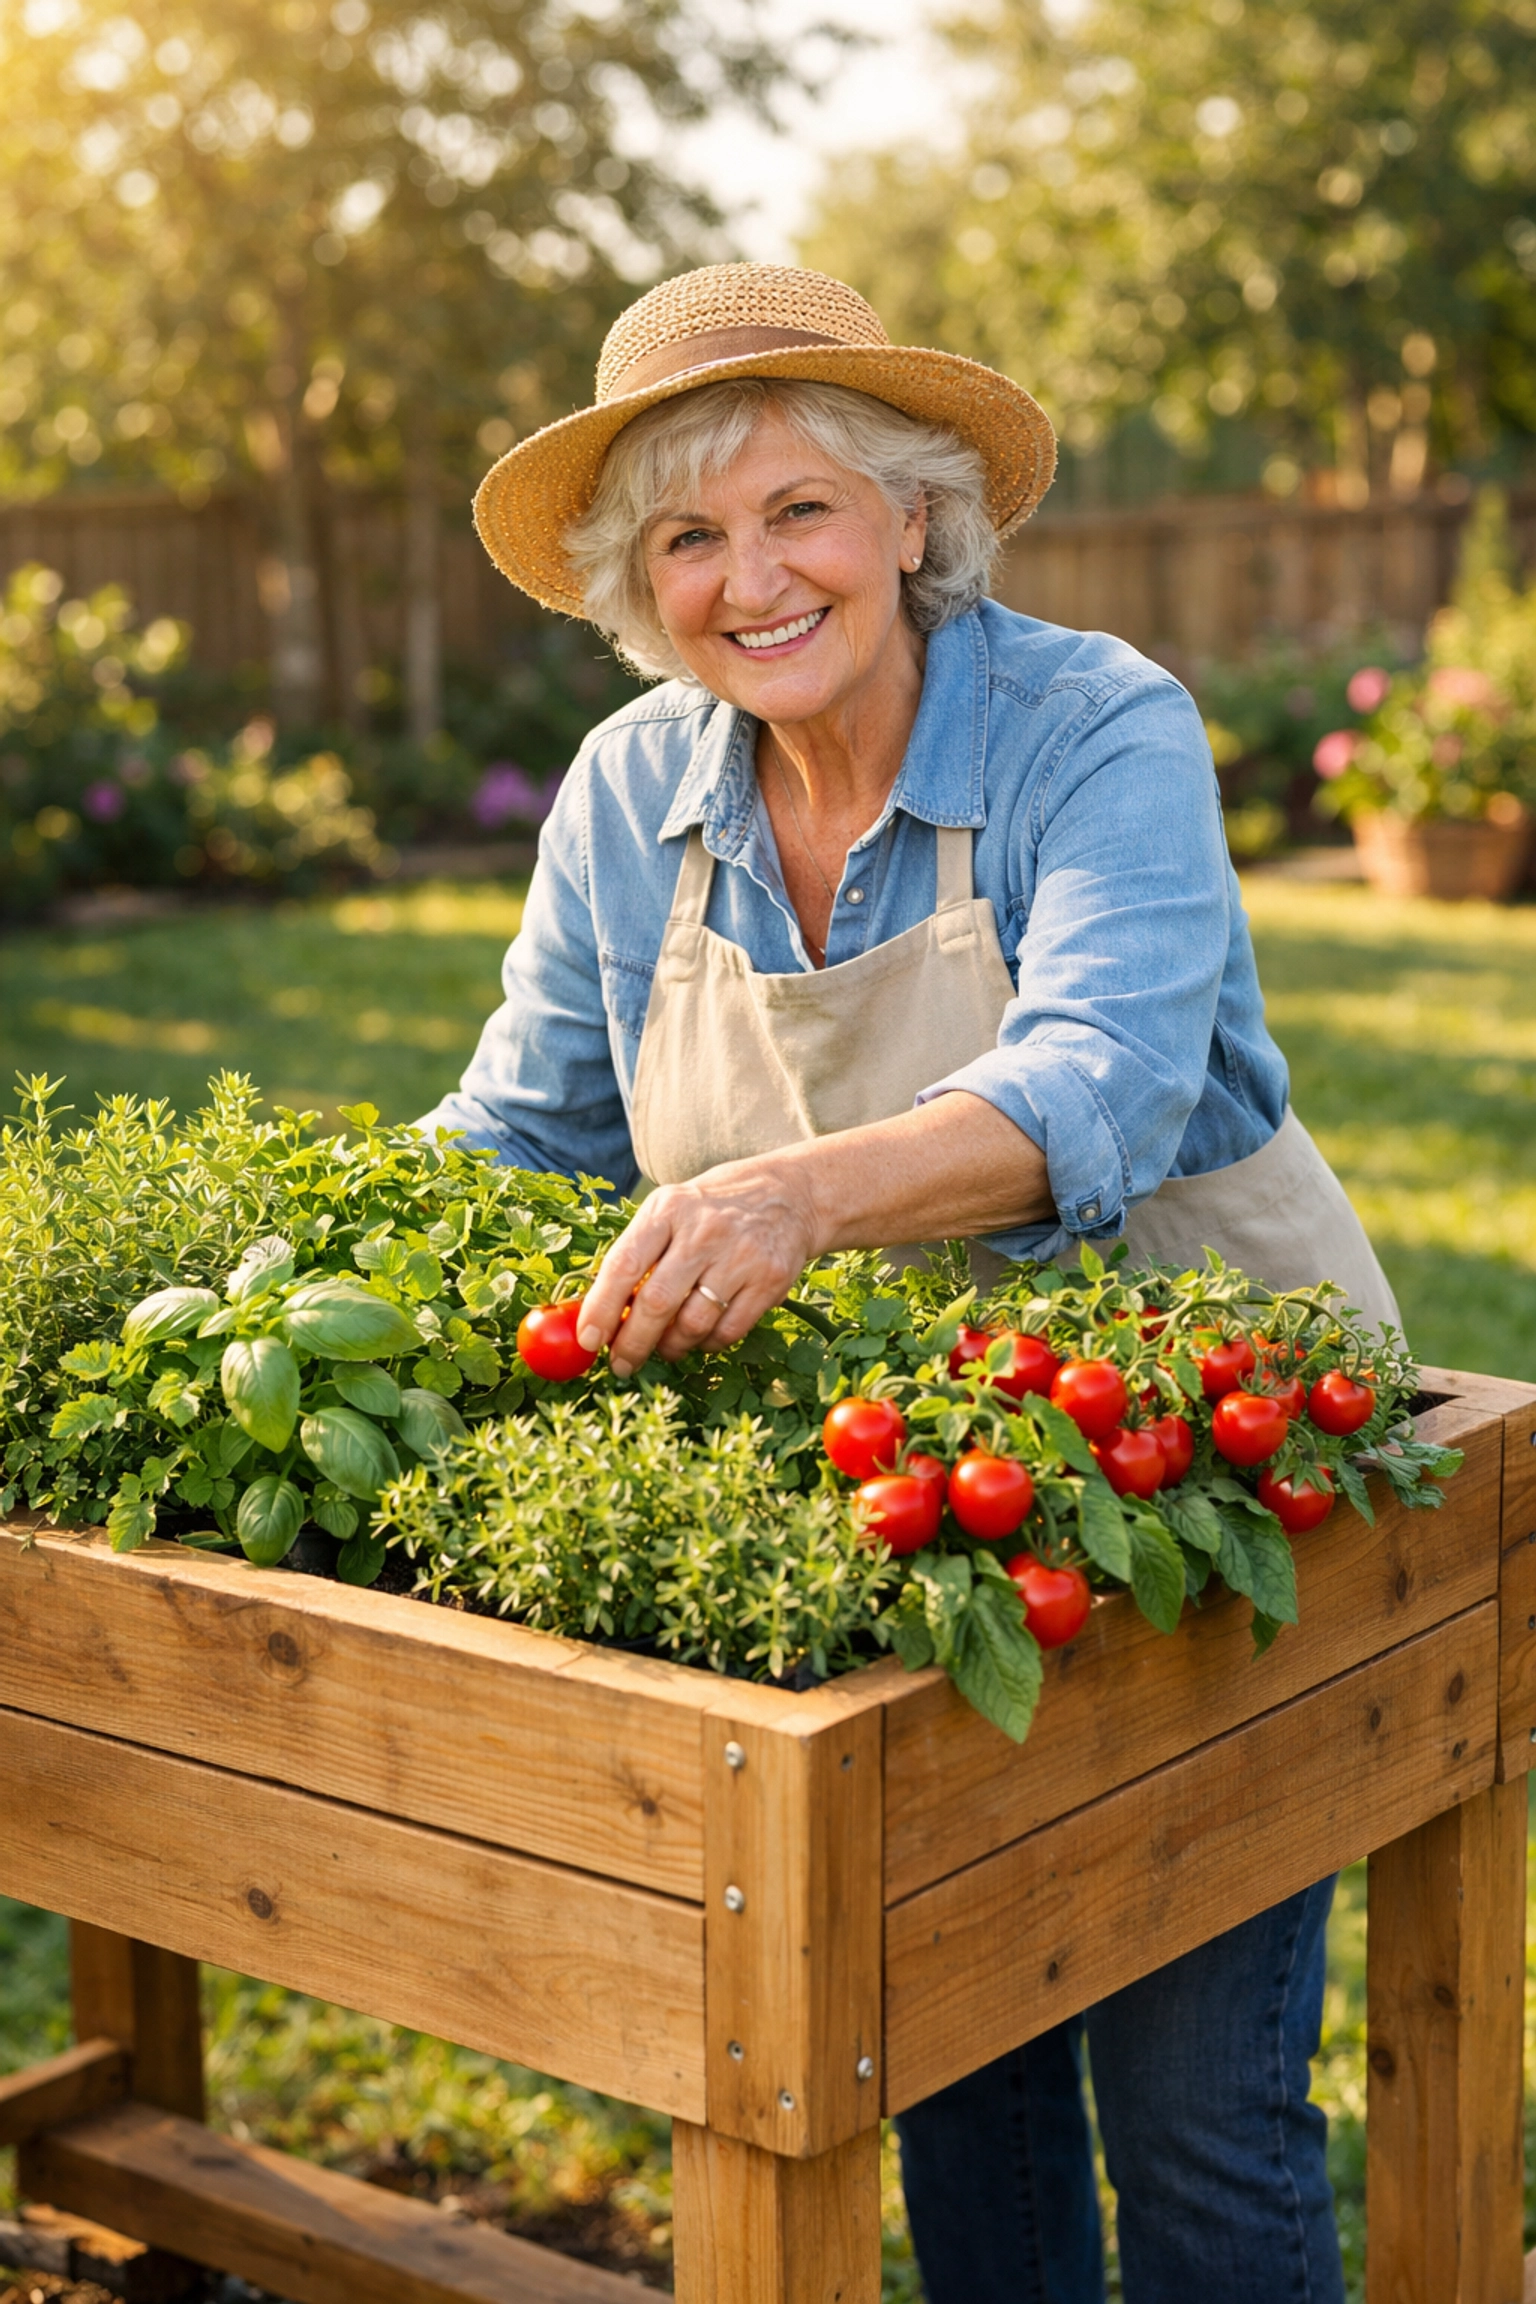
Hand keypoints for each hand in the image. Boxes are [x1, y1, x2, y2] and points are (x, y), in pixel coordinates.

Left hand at [578, 1156, 822, 1374]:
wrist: (788, 1194)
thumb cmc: (712, 1209)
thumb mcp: (671, 1210)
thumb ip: (637, 1252)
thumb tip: (599, 1312)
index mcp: (668, 1209)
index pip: (624, 1264)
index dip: (600, 1307)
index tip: (587, 1339)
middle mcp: (703, 1231)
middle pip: (656, 1302)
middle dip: (631, 1343)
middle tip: (620, 1364)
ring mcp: (740, 1256)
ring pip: (692, 1325)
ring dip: (670, 1348)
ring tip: (664, 1348)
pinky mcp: (769, 1280)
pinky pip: (727, 1331)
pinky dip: (706, 1345)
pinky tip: (699, 1337)